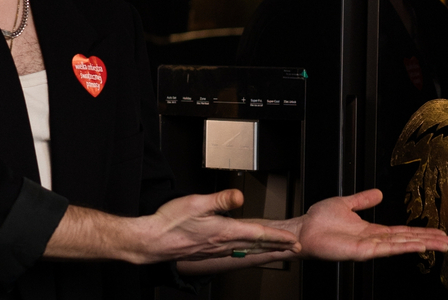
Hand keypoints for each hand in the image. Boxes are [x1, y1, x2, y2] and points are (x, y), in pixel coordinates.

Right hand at [132, 189, 299, 263]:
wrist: (154, 241)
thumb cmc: (171, 223)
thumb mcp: (197, 203)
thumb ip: (220, 199)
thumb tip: (240, 196)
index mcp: (224, 231)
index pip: (258, 234)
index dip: (278, 237)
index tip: (293, 241)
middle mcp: (223, 243)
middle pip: (256, 245)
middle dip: (277, 246)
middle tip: (293, 248)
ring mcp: (215, 249)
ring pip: (246, 250)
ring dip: (263, 248)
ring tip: (275, 248)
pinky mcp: (207, 250)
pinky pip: (234, 251)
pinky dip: (246, 250)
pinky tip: (244, 249)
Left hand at [291, 189, 447, 260]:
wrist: (303, 228)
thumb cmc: (319, 220)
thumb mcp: (346, 203)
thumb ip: (363, 200)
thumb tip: (379, 193)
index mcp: (371, 230)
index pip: (403, 232)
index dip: (422, 232)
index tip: (440, 232)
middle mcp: (373, 240)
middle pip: (408, 240)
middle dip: (431, 241)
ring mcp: (369, 247)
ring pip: (402, 246)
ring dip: (423, 244)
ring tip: (442, 245)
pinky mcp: (361, 252)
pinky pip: (386, 249)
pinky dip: (403, 247)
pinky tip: (418, 246)